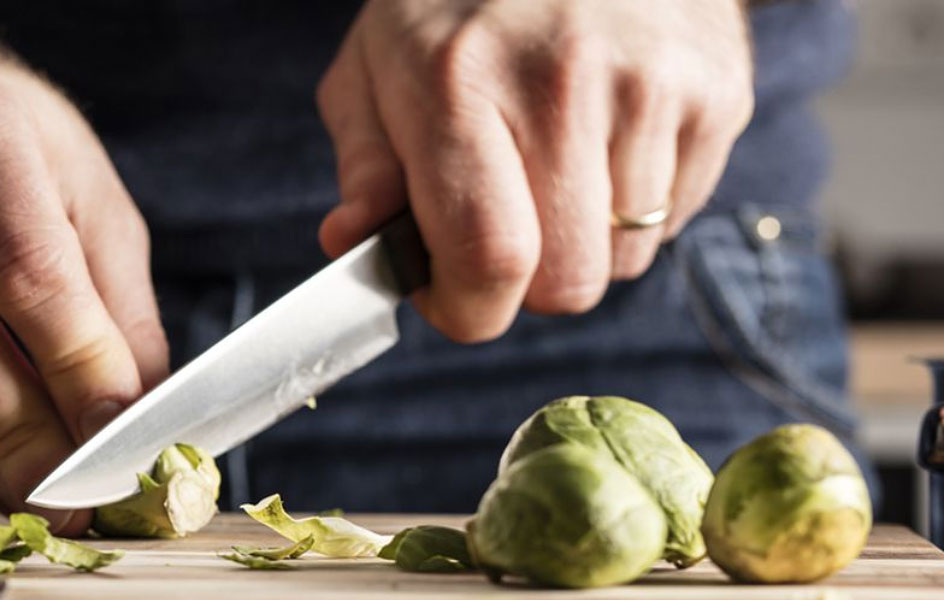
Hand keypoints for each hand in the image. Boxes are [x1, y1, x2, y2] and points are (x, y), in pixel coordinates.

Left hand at [316, 0, 754, 341]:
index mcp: (459, 84)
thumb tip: (352, 244)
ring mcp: (651, 87)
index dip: (469, 309)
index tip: (452, 299)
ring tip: (553, 170)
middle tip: (500, 233)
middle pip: (567, 282)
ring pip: (625, 261)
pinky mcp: (716, 92)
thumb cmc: (458, 6)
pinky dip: (637, 207)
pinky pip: (676, 216)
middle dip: (525, 286)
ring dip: (583, 245)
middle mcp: (562, 86)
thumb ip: (365, 166)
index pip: (489, 256)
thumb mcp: (376, 67)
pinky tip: (605, 142)